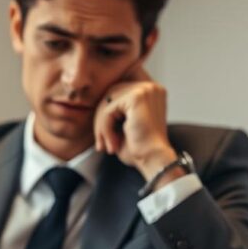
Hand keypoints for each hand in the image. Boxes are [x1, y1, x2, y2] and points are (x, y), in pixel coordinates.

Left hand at [93, 63, 180, 182]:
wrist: (154, 161)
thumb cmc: (139, 148)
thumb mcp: (123, 124)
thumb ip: (113, 110)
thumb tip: (93, 103)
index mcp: (150, 91)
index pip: (117, 93)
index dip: (106, 116)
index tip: (104, 140)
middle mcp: (150, 87)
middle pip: (110, 95)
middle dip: (101, 120)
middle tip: (102, 144)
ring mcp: (145, 90)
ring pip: (107, 102)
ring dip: (102, 126)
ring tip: (107, 146)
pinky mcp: (137, 98)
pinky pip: (108, 110)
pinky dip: (105, 129)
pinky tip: (113, 145)